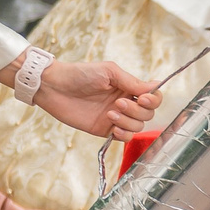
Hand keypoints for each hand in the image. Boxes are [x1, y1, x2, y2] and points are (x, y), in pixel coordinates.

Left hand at [29, 58, 162, 139]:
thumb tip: (154, 86)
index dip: (154, 100)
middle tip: (118, 103)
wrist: (55, 88)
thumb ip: (131, 81)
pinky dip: (124, 134)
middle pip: (148, 114)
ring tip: (110, 114)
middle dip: (137, 111)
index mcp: (128, 87)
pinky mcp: (105, 130)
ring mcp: (116, 117)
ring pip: (138, 126)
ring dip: (128, 121)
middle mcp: (125, 102)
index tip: (144, 99)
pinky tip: (112, 127)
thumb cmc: (80, 74)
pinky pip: (125, 137)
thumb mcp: (109, 72)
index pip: (153, 96)